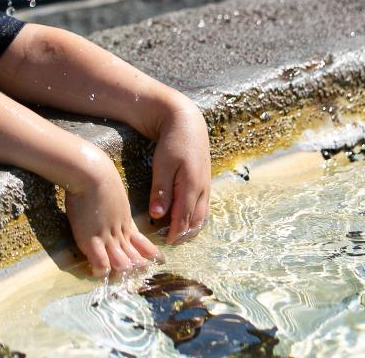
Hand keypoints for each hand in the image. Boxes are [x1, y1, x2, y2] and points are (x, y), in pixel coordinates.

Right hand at [64, 150, 161, 276]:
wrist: (92, 173)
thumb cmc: (100, 177)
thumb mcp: (114, 194)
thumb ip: (115, 205)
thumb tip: (111, 204)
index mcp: (125, 220)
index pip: (140, 241)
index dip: (149, 252)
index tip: (159, 259)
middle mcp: (118, 230)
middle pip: (132, 254)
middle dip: (138, 266)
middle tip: (143, 274)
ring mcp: (106, 235)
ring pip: (120, 260)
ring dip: (123, 269)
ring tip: (126, 277)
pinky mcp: (91, 238)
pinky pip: (100, 259)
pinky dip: (102, 268)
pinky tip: (103, 272)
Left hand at [148, 103, 211, 244]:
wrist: (187, 121)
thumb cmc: (173, 141)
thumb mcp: (163, 165)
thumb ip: (161, 190)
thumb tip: (158, 215)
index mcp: (191, 186)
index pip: (184, 218)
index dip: (175, 233)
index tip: (166, 243)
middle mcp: (202, 188)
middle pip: (196, 220)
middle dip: (185, 233)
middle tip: (172, 242)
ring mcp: (206, 184)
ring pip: (202, 213)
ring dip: (192, 226)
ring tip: (179, 234)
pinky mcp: (205, 179)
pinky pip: (203, 204)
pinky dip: (196, 215)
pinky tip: (187, 216)